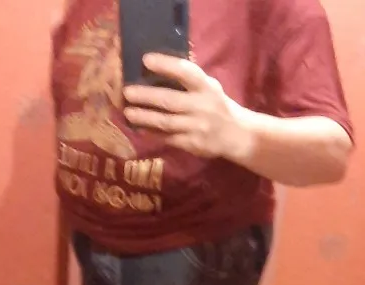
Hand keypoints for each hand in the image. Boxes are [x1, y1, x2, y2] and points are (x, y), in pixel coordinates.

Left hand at [123, 54, 250, 159]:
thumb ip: (190, 79)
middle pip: (170, 100)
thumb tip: (161, 66)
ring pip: (166, 122)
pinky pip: (169, 138)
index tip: (146, 59)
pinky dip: (153, 133)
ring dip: (145, 117)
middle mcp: (202, 107)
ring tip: (128, 112)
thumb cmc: (217, 106)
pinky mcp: (193, 144)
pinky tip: (140, 128)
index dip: (166, 65)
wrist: (236, 135)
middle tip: (127, 92)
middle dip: (147, 96)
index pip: (186, 72)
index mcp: (206, 88)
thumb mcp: (210, 87)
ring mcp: (197, 128)